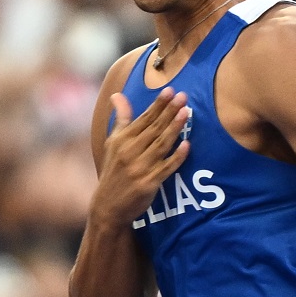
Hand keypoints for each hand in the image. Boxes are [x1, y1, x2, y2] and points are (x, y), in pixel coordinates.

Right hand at [91, 87, 190, 226]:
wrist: (108, 206)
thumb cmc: (114, 170)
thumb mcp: (113, 143)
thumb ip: (120, 118)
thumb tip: (116, 94)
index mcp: (122, 140)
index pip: (143, 119)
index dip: (158, 105)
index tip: (170, 90)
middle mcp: (130, 152)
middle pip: (154, 129)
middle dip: (169, 112)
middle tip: (183, 97)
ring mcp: (140, 168)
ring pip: (161, 145)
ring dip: (174, 128)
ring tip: (186, 113)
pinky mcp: (149, 184)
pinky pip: (166, 168)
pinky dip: (177, 157)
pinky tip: (187, 145)